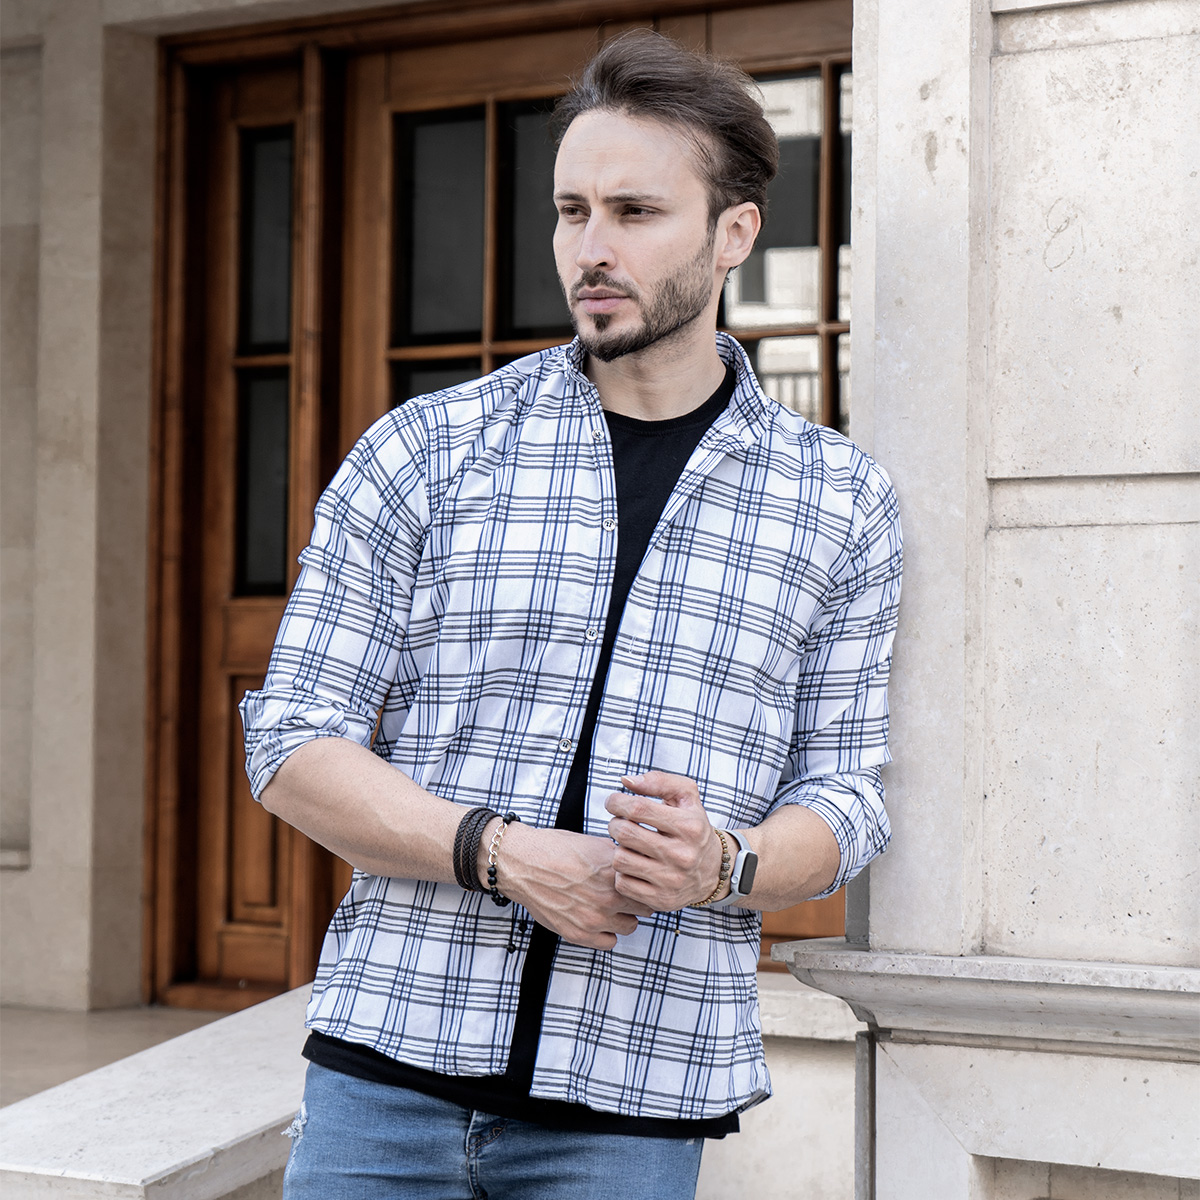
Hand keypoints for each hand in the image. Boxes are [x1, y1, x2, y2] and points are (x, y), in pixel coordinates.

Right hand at [489, 822, 654, 950]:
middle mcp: (607, 898)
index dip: (644, 882)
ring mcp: (593, 919)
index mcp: (614, 873)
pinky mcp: (577, 934)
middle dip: (637, 900)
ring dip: (624, 918)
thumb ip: (619, 858)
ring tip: (611, 907)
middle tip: (627, 894)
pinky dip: (607, 933)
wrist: (523, 863)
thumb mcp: (595, 843)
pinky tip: (598, 920)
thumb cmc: (555, 849)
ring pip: (630, 927)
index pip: (648, 886)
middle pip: (644, 908)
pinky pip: (609, 943)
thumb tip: (637, 862)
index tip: (640, 882)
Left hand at [605, 771, 724, 911]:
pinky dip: (622, 872)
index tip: (614, 802)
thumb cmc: (692, 826)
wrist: (712, 870)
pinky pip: (622, 883)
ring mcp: (672, 880)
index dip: (617, 802)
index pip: (638, 808)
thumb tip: (626, 781)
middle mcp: (682, 855)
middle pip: (625, 833)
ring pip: (620, 859)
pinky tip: (633, 864)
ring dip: (617, 848)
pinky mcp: (661, 900)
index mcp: (689, 826)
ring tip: (628, 844)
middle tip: (620, 823)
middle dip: (614, 824)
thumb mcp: (686, 797)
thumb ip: (658, 781)